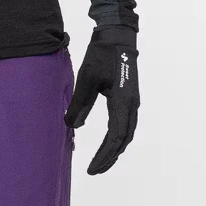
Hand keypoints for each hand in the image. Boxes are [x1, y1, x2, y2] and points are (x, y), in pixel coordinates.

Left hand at [64, 25, 139, 174]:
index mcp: (123, 101)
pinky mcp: (129, 97)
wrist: (117, 35)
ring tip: (101, 161)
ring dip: (115, 149)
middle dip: (109, 157)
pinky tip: (108, 140)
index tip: (92, 168)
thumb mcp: (87, 78)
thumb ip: (80, 103)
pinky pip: (126, 124)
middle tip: (94, 170)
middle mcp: (132, 105)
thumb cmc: (101, 54)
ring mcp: (133, 101)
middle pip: (123, 140)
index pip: (115, 137)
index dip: (104, 155)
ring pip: (127, 133)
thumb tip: (72, 125)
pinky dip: (117, 137)